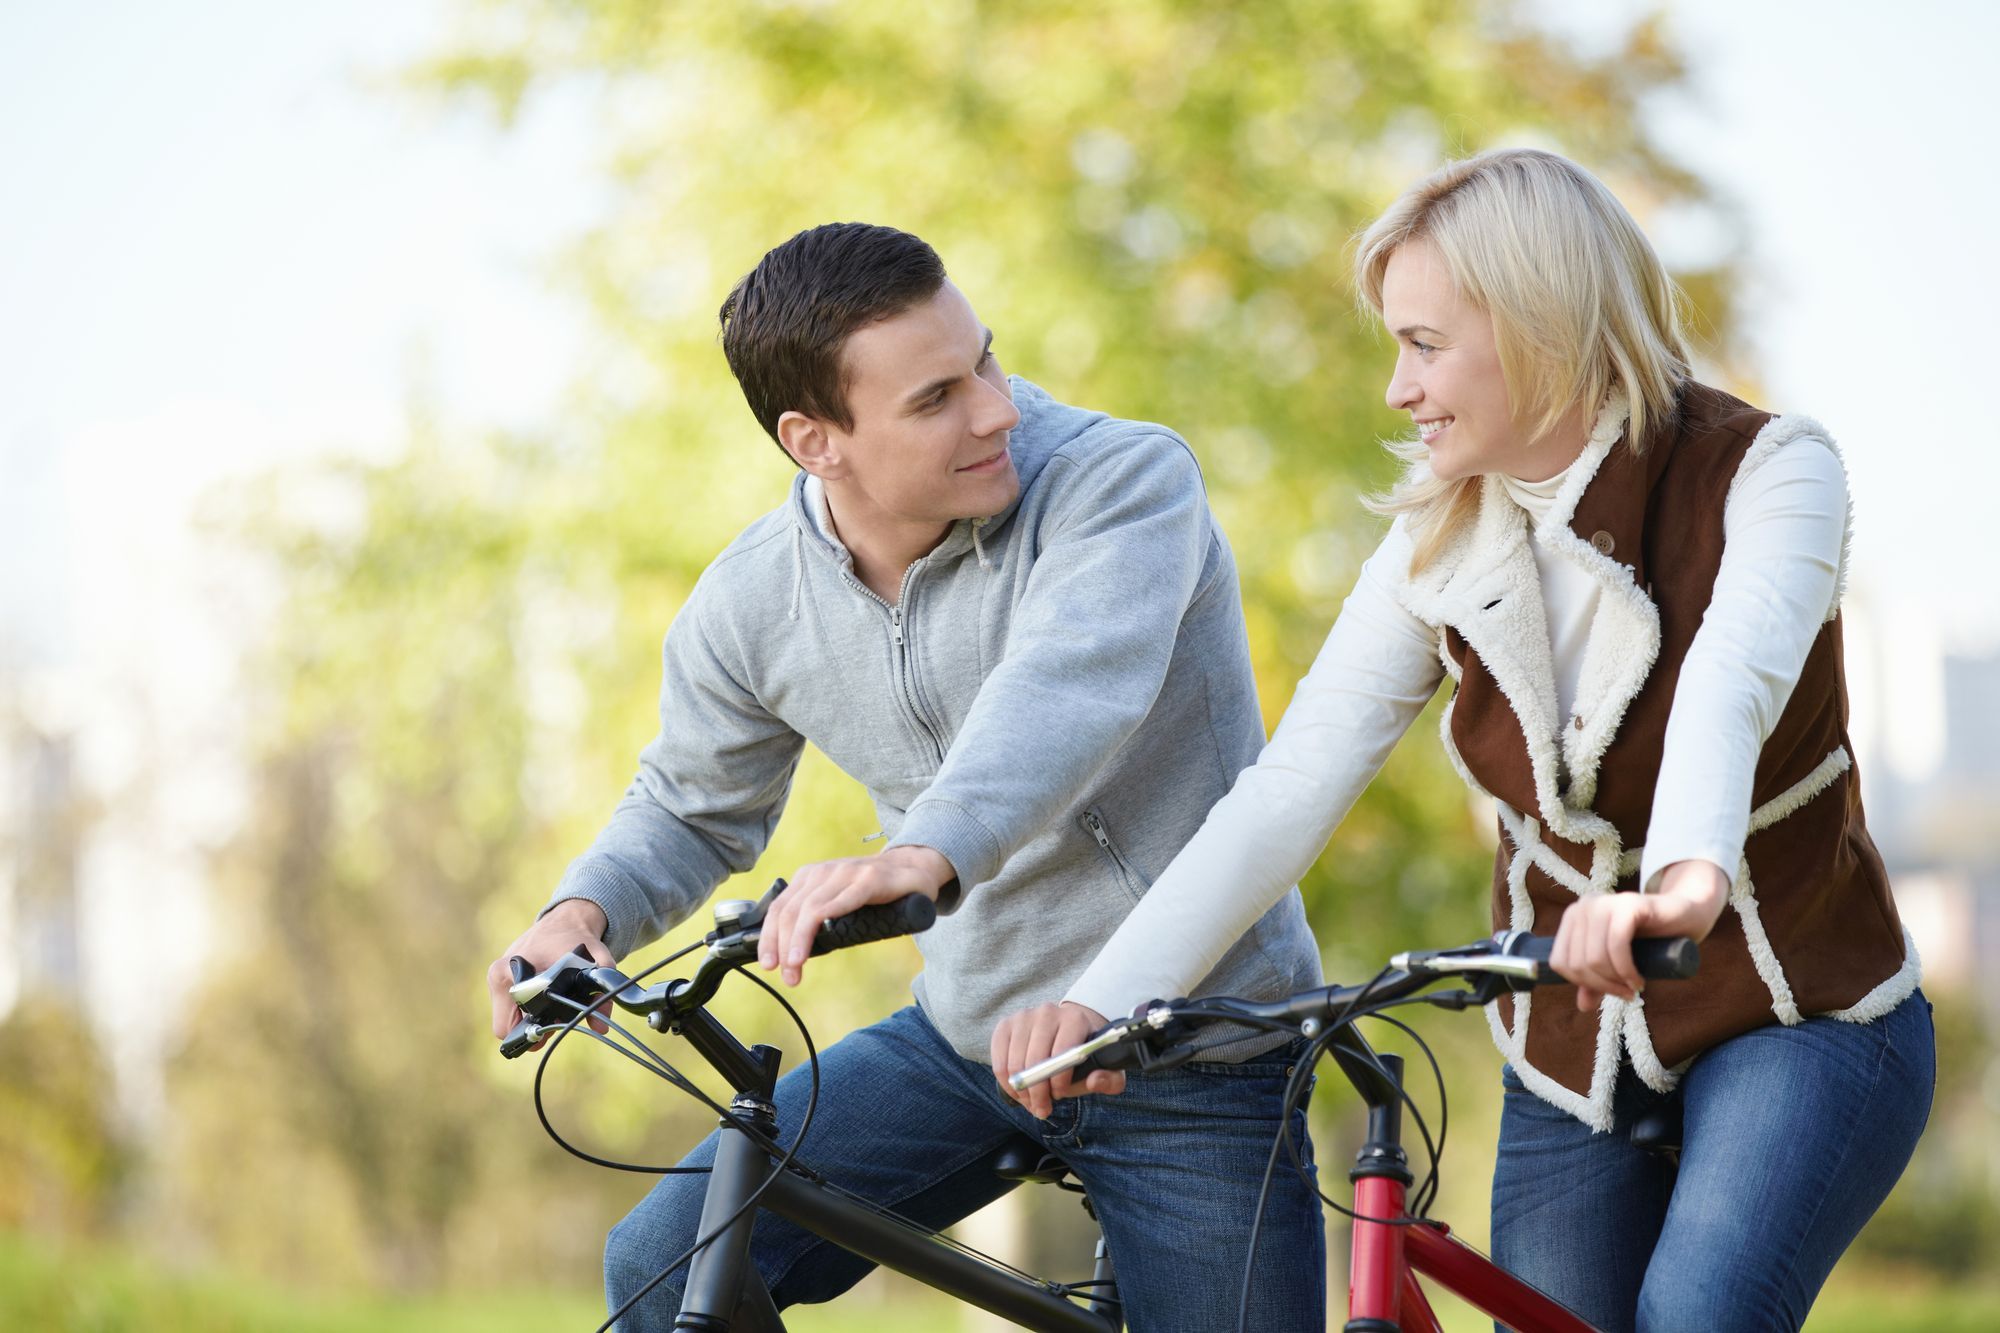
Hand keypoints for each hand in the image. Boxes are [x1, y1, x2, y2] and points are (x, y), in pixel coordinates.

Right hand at [487, 898, 614, 1043]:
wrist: (565, 921)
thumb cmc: (577, 941)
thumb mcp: (597, 963)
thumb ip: (601, 994)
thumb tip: (599, 1027)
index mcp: (509, 971)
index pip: (509, 1026)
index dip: (535, 1031)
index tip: (557, 1021)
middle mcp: (498, 976)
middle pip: (508, 1027)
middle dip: (533, 1029)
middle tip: (558, 1016)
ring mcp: (497, 979)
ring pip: (509, 1021)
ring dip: (530, 1020)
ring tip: (554, 1004)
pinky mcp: (501, 980)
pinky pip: (510, 1009)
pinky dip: (527, 1010)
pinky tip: (546, 997)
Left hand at [757, 845, 954, 986]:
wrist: (914, 868)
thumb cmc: (875, 891)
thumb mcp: (837, 901)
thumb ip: (817, 917)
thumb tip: (791, 951)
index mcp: (810, 877)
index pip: (780, 908)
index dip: (768, 937)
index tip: (767, 964)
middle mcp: (824, 872)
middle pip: (790, 910)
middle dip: (781, 945)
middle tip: (785, 974)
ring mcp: (847, 873)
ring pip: (811, 908)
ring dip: (799, 941)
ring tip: (795, 966)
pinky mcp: (870, 879)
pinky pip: (844, 899)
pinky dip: (827, 919)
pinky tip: (819, 938)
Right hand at [990, 1001, 1125, 1118]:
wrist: (1066, 1029)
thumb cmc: (1083, 1053)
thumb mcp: (1104, 1067)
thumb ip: (1109, 1080)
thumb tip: (1094, 1080)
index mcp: (1074, 1019)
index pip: (1061, 1054)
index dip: (1059, 1082)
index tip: (1060, 1096)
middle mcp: (1047, 1012)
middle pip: (1034, 1060)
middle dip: (1037, 1093)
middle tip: (1041, 1109)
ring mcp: (1024, 1016)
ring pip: (1014, 1063)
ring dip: (1021, 1091)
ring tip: (1031, 1101)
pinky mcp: (1006, 1024)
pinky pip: (998, 1060)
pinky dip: (1005, 1082)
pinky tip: (1017, 1090)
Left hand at [1551, 860, 1729, 1011]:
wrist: (1684, 917)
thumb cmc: (1648, 941)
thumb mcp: (1616, 963)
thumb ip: (1596, 981)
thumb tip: (1582, 1006)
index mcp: (1572, 917)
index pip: (1560, 962)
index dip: (1584, 985)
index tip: (1610, 991)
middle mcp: (1583, 906)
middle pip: (1578, 963)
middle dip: (1604, 986)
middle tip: (1627, 994)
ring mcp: (1604, 903)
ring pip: (1595, 958)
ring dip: (1616, 982)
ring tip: (1634, 987)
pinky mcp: (1627, 905)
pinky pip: (1617, 945)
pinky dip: (1627, 970)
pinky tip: (1638, 980)